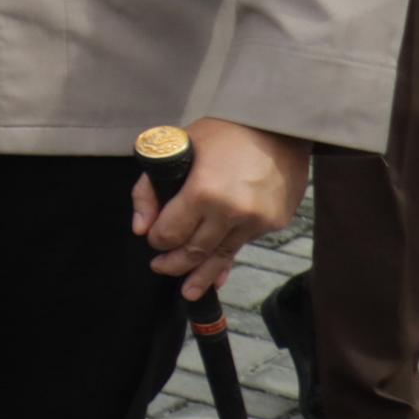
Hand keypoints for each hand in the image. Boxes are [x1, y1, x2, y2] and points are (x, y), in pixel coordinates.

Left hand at [137, 117, 308, 301]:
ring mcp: (256, 220)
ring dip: (202, 275)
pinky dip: (228, 258)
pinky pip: (244, 245)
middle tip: (161, 269)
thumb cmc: (222, 133)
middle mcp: (231, 212)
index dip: (157, 241)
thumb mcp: (175, 149)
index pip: (171, 232)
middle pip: (195, 251)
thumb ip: (150, 189)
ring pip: (221, 255)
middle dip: (175, 264)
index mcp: (202, 192)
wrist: (277, 127)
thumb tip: (141, 228)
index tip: (153, 241)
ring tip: (189, 291)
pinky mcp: (274, 222)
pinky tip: (218, 273)